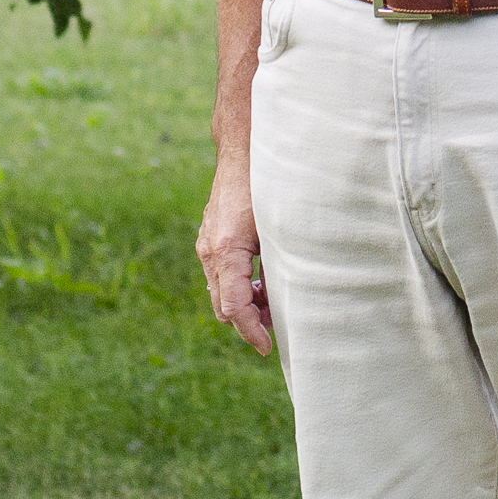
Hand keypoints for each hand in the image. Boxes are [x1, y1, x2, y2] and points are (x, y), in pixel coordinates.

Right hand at [197, 158, 271, 354]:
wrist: (242, 150)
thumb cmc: (264, 186)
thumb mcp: (277, 229)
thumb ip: (277, 266)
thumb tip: (290, 300)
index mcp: (225, 252)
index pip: (234, 307)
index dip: (252, 331)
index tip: (267, 347)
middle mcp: (209, 251)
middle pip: (222, 306)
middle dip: (248, 323)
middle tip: (275, 330)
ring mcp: (206, 245)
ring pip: (220, 292)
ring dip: (244, 305)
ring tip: (272, 305)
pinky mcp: (210, 238)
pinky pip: (220, 275)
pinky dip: (238, 286)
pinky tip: (262, 282)